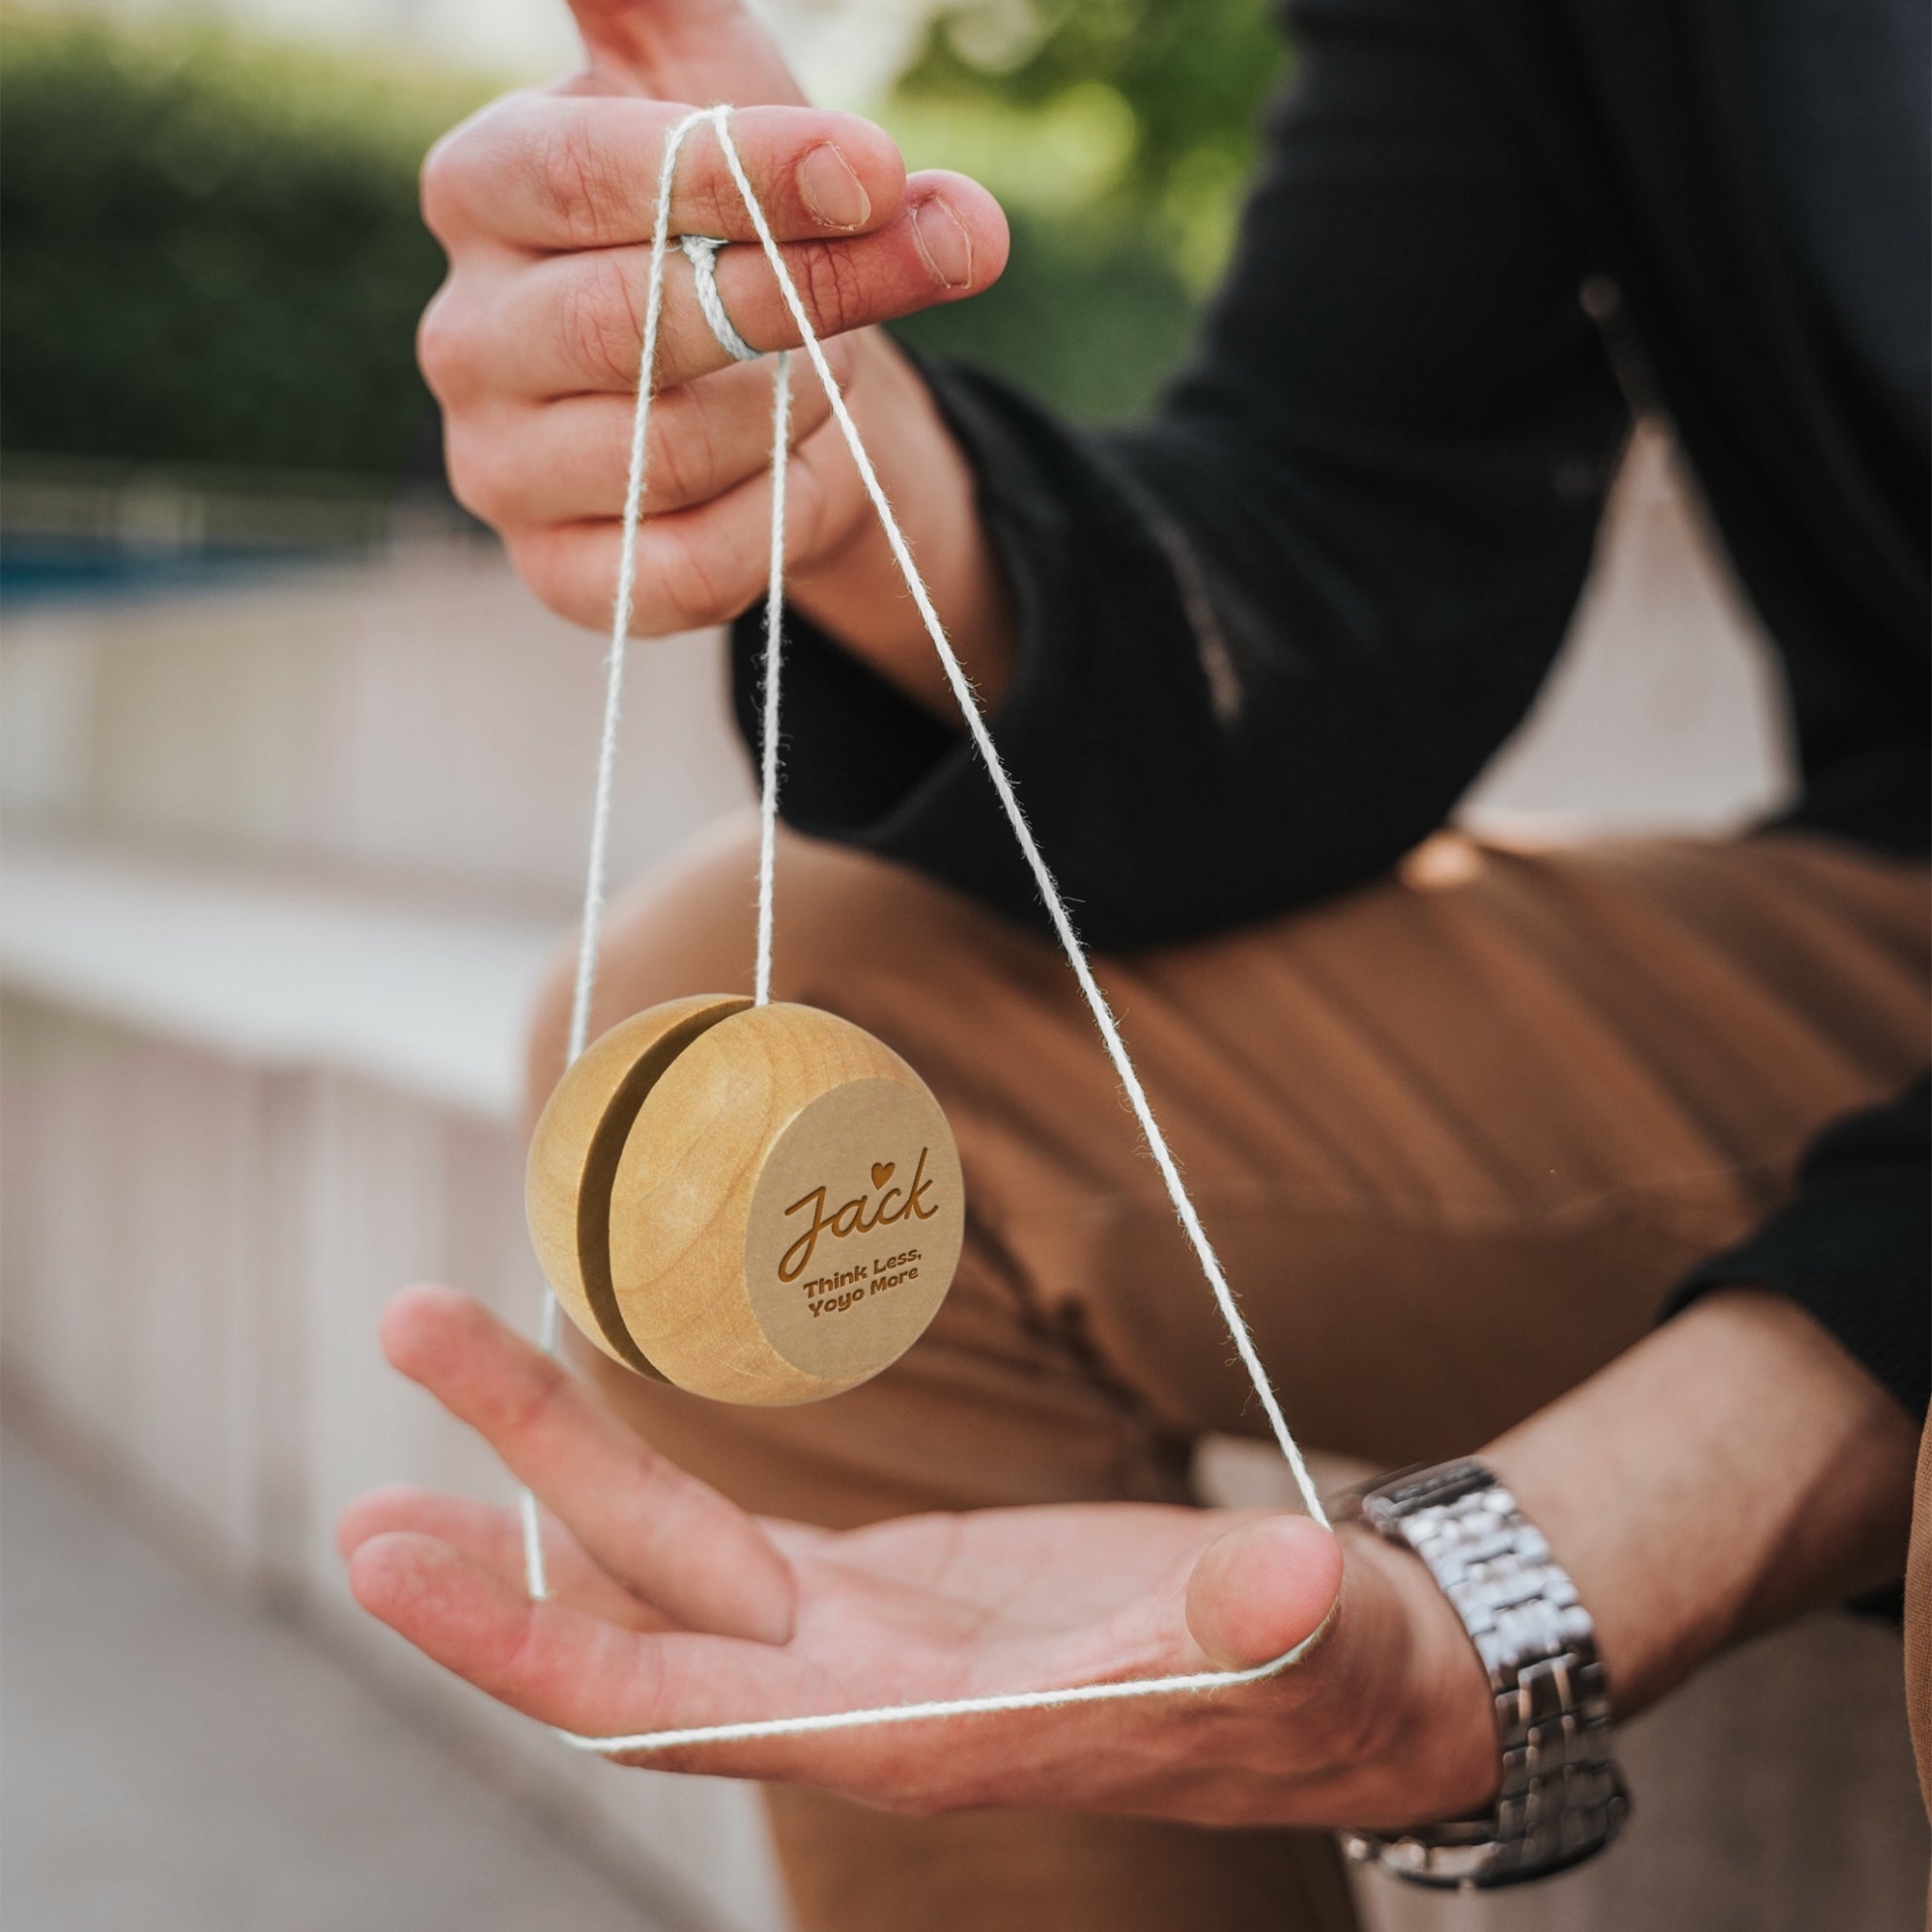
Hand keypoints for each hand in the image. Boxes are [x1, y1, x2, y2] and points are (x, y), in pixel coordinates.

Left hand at [340, 1286, 1497, 1824]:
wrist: (1342, 1678)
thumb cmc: (1327, 1678)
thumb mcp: (1306, 1643)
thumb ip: (1264, 1622)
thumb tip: (1280, 1580)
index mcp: (919, 1732)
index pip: (673, 1706)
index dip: (522, 1645)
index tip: (392, 1564)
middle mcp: (859, 1696)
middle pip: (632, 1622)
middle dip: (494, 1546)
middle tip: (369, 1448)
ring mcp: (868, 1635)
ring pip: (670, 1559)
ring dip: (551, 1471)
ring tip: (443, 1341)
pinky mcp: (893, 1586)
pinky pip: (729, 1540)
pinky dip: (637, 1492)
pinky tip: (569, 1448)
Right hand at [420, 0, 1017, 717]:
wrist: (775, 392)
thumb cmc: (743, 225)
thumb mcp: (719, 85)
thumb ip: (673, 3)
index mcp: (483, 190)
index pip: (587, 174)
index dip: (743, 172)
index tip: (877, 169)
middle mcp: (464, 335)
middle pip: (630, 324)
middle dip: (802, 296)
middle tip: (923, 259)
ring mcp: (499, 470)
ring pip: (666, 454)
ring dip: (791, 410)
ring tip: (824, 372)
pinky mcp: (563, 578)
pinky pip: (685, 571)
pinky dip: (773, 521)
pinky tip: (792, 468)